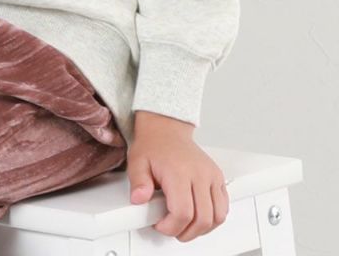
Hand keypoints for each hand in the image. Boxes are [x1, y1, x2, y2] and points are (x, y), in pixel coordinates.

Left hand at [127, 110, 229, 241]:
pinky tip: (197, 216)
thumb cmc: (153, 146)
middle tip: (172, 228)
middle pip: (202, 219)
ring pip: (217, 216)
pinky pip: (224, 207)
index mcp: (178, 171)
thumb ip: (138, 183)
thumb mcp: (137, 162)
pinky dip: (213, 218)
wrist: (166, 129)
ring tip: (184, 224)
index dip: (170, 227)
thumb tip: (139, 200)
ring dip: (201, 228)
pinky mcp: (219, 178)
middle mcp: (199, 174)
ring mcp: (212, 176)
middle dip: (186, 232)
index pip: (182, 212)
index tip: (160, 225)